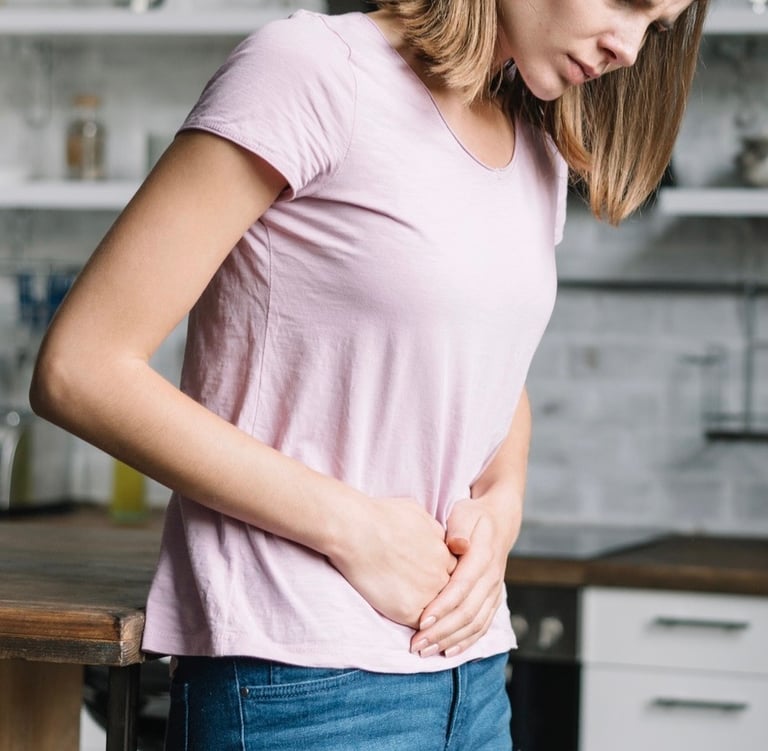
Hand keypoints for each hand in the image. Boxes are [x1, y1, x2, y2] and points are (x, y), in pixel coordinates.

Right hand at [328, 496, 456, 628]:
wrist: (356, 529)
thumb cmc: (380, 516)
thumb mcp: (417, 513)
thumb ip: (434, 530)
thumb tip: (438, 538)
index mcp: (444, 551)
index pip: (453, 573)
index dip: (440, 577)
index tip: (426, 581)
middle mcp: (441, 572)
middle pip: (448, 594)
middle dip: (438, 598)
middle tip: (426, 605)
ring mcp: (427, 592)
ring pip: (437, 612)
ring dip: (431, 617)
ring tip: (421, 623)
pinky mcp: (409, 609)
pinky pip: (420, 624)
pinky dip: (417, 628)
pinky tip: (409, 627)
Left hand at [408, 496, 513, 658]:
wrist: (499, 522)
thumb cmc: (471, 517)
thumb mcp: (463, 514)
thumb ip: (458, 529)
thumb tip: (457, 544)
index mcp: (483, 556)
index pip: (462, 587)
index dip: (442, 607)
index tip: (421, 622)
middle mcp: (491, 578)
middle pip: (467, 612)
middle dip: (442, 632)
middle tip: (417, 644)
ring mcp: (494, 591)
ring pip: (475, 624)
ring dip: (451, 641)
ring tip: (426, 651)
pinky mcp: (493, 600)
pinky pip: (482, 626)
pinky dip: (466, 642)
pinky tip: (448, 652)